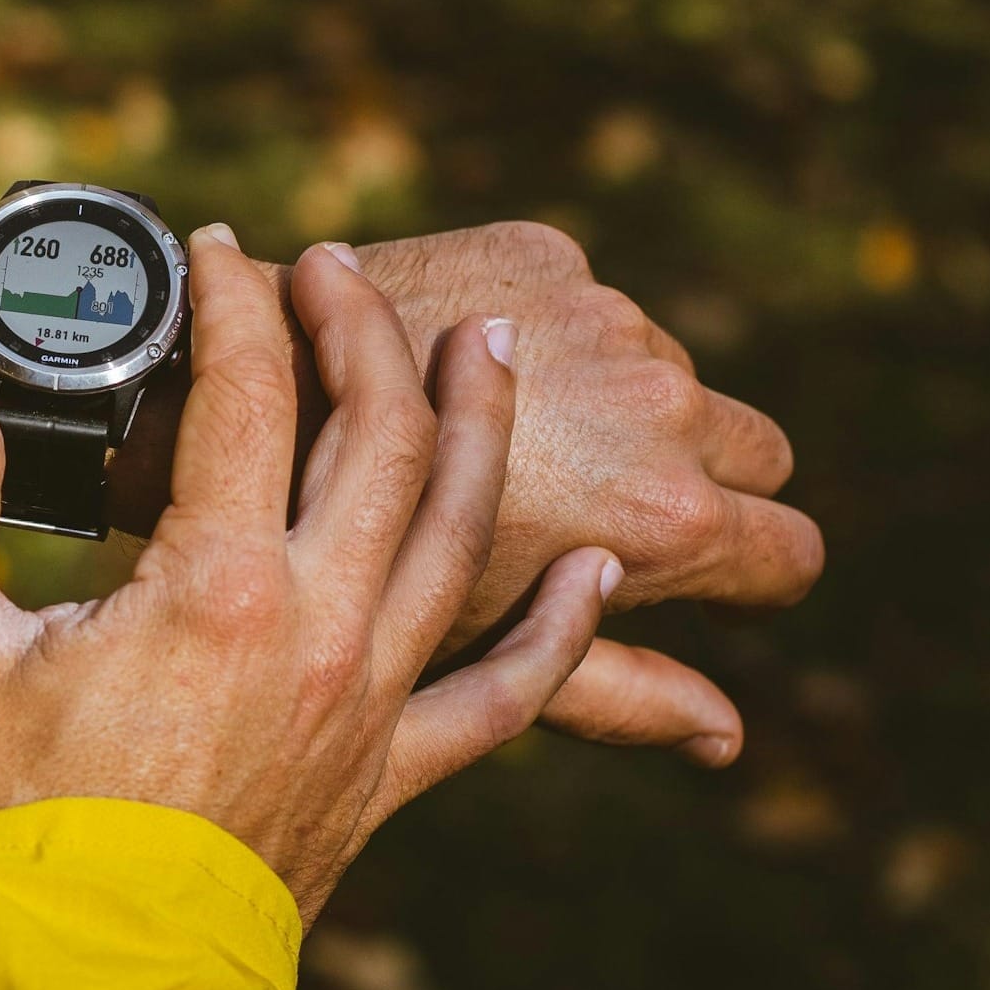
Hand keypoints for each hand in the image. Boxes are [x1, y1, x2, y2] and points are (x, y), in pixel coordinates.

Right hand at [0, 229, 622, 926]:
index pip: (244, 393)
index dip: (231, 300)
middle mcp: (318, 627)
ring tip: (493, 345)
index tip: (217, 250)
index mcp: (215, 586)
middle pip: (379, 436)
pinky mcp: (387, 771)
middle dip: (364, 329)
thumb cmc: (2, 821)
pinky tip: (603, 577)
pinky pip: (508, 698)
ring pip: (460, 534)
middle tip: (339, 266)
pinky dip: (564, 635)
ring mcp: (370, 702)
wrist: (76, 971)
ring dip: (479, 427)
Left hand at [88, 222, 823, 766]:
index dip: (753, 573)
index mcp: (653, 519)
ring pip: (669, 368)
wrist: (208, 412)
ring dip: (617, 399)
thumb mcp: (473, 666)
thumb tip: (727, 739)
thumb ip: (612, 691)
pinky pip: (590, 297)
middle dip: (700, 477)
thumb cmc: (323, 580)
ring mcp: (599, 319)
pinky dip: (555, 326)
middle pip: (749, 446)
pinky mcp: (536, 250)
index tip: (707, 576)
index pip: (781, 552)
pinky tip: (474, 358)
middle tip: (618, 502)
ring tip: (518, 433)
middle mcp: (651, 408)